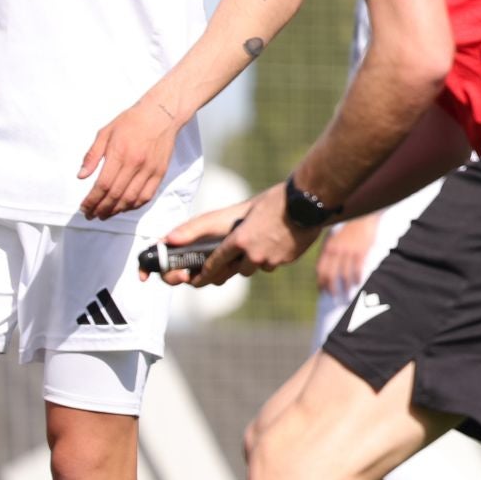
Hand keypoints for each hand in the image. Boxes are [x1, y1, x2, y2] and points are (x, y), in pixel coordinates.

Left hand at [79, 97, 183, 220]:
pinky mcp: (160, 172)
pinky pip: (147, 195)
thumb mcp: (105, 132)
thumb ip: (92, 155)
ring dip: (116, 210)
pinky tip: (125, 207)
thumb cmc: (132, 121)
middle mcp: (136, 164)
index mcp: (119, 153)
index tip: (84, 207)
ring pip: (131, 199)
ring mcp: (150, 169)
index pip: (103, 185)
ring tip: (105, 214)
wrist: (161, 114)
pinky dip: (134, 205)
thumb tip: (82, 176)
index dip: (92, 200)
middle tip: (91, 215)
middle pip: (116, 195)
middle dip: (101, 209)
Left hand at [157, 184, 318, 287]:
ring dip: (255, 259)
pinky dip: (273, 255)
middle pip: (236, 270)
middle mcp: (252, 255)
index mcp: (238, 241)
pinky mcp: (286, 260)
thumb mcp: (241, 209)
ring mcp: (271, 260)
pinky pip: (274, 263)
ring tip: (263, 239)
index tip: (196, 278)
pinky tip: (279, 239)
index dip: (204, 273)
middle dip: (234, 264)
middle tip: (238, 253)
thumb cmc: (275, 201)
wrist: (310, 203)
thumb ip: (208, 226)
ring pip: (256, 267)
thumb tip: (169, 238)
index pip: (214, 265)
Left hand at [316, 215, 379, 296]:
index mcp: (328, 247)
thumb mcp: (333, 236)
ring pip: (345, 275)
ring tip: (347, 296)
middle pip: (331, 275)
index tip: (322, 291)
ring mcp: (349, 252)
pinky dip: (357, 279)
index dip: (320, 282)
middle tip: (334, 298)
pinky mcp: (361, 252)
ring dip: (345, 288)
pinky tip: (357, 284)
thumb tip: (324, 266)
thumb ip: (328, 250)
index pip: (320, 269)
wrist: (363, 214)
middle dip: (332, 289)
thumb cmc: (348, 225)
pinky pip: (358, 270)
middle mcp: (336, 251)